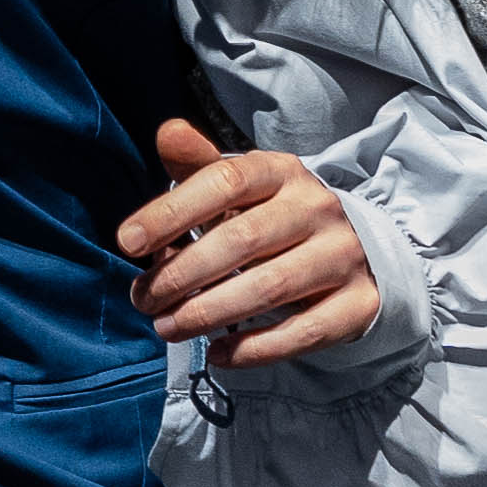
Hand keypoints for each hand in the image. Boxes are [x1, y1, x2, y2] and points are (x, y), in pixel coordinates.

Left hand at [116, 117, 377, 364]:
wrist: (357, 251)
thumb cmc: (273, 218)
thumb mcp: (240, 188)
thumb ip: (199, 166)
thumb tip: (167, 133)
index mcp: (282, 171)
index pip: (225, 180)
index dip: (172, 211)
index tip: (127, 242)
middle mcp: (318, 208)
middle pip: (241, 239)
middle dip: (181, 273)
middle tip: (143, 298)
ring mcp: (343, 255)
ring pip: (270, 287)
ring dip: (208, 312)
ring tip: (166, 326)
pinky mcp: (359, 303)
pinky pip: (304, 332)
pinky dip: (255, 348)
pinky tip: (217, 354)